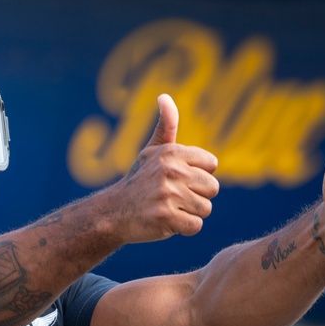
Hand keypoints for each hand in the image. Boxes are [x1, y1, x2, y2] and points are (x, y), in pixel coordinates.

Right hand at [105, 94, 219, 243]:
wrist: (112, 213)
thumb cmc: (138, 182)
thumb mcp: (151, 151)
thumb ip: (166, 126)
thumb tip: (165, 96)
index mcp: (172, 152)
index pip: (212, 165)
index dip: (198, 177)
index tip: (177, 181)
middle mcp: (170, 170)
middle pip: (212, 188)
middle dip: (196, 197)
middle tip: (173, 198)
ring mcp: (167, 195)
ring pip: (205, 208)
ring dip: (189, 214)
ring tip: (169, 210)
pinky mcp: (165, 218)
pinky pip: (195, 226)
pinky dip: (183, 229)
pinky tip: (167, 223)